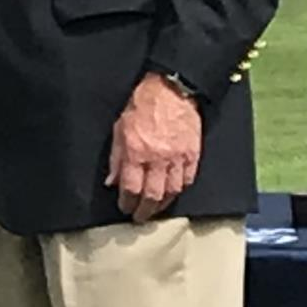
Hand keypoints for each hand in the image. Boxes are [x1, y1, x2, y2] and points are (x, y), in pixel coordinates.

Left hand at [105, 73, 200, 220]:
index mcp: (136, 152)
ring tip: (156, 209)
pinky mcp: (193, 154)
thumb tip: (112, 182)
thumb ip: (116, 158)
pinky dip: (180, 189)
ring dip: (163, 205)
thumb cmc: (142, 105)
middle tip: (140, 216)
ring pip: (172, 192)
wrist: (171, 89)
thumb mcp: (119, 129)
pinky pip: (188, 179)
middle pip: (152, 196)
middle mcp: (157, 158)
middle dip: (145, 210)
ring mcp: (178, 157)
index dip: (127, 202)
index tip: (125, 207)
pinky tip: (173, 193)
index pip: (131, 188)